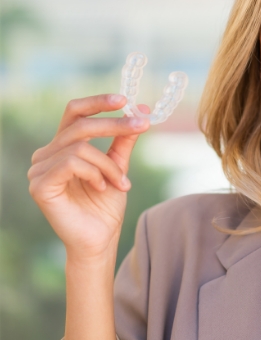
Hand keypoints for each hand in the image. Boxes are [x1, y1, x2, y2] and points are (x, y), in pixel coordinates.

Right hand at [28, 94, 149, 261]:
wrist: (99, 239)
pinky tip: (102, 188)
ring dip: (109, 165)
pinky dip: (95, 173)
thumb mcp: (118, 166)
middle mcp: (46, 154)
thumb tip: (139, 110)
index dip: (98, 102)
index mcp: (63, 146)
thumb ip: (123, 140)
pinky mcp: (40, 186)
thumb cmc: (105, 205)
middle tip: (143, 125)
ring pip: (81, 147)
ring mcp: (39, 170)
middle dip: (115, 124)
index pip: (75, 112)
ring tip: (121, 183)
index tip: (125, 100)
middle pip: (80, 125)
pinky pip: (72, 164)